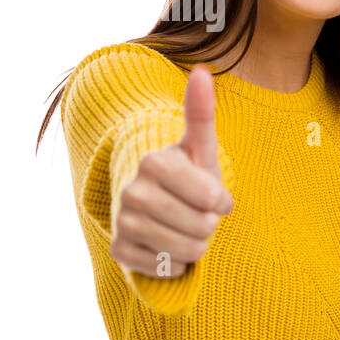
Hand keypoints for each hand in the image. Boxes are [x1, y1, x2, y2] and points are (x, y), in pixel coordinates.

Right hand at [110, 63, 233, 278]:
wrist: (155, 203)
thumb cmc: (188, 175)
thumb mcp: (200, 146)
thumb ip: (201, 112)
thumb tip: (201, 71)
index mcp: (155, 162)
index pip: (214, 201)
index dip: (221, 202)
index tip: (211, 193)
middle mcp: (132, 190)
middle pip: (203, 228)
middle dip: (209, 224)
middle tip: (196, 212)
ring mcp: (122, 221)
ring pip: (188, 251)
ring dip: (196, 244)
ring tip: (185, 227)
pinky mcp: (118, 249)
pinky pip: (167, 268)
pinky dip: (176, 262)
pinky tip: (167, 244)